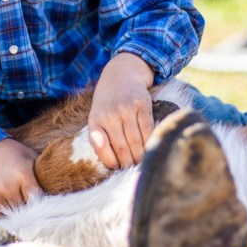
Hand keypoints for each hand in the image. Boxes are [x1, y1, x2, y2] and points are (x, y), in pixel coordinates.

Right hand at [0, 138, 40, 217]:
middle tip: (28, 202)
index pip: (38, 199)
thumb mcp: (30, 156)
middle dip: (27, 206)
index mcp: (23, 174)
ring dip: (13, 210)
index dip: (41, 202)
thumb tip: (59, 186)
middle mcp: (8, 185)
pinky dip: (0, 212)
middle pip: (24, 208)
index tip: (42, 203)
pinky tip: (3, 202)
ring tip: (14, 200)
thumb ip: (42, 173)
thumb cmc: (13, 153)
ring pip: (10, 213)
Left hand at [88, 53, 154, 168]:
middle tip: (134, 170)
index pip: (102, 149)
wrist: (121, 75)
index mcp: (95, 120)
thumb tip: (112, 164)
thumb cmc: (108, 103)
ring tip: (143, 163)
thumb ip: (99, 139)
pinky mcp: (142, 104)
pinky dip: (150, 141)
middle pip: (122, 148)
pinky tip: (150, 147)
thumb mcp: (96, 117)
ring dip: (141, 156)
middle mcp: (110, 114)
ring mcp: (126, 108)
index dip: (112, 163)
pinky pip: (148, 129)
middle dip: (129, 163)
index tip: (119, 170)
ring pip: (136, 141)